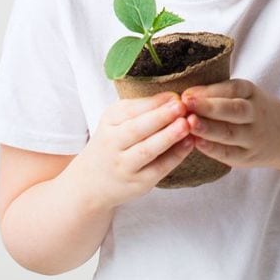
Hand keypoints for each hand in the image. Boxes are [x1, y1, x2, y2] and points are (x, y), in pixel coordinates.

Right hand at [72, 93, 193, 208]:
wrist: (90, 183)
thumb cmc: (113, 143)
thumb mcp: (119, 120)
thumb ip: (144, 108)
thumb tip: (173, 97)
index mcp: (109, 122)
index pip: (130, 110)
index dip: (154, 103)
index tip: (175, 96)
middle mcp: (113, 144)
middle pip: (136, 129)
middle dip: (160, 117)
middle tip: (181, 106)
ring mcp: (124, 166)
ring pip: (146, 150)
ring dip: (168, 137)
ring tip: (186, 124)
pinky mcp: (138, 183)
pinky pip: (158, 168)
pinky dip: (175, 156)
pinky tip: (189, 143)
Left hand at [182, 79, 279, 169]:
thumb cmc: (256, 111)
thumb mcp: (245, 95)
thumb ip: (219, 94)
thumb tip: (185, 95)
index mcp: (252, 93)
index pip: (232, 89)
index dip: (209, 91)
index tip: (186, 94)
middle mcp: (255, 114)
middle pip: (233, 109)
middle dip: (208, 107)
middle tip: (185, 104)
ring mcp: (253, 137)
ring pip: (230, 133)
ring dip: (208, 129)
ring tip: (189, 124)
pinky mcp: (248, 156)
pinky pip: (229, 153)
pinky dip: (213, 149)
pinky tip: (197, 144)